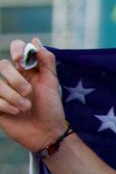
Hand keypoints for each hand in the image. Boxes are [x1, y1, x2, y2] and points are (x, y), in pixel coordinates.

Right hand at [0, 38, 66, 152]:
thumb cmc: (52, 108)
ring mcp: (3, 92)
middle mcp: (12, 78)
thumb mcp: (52, 83)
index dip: (16, 49)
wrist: (48, 133)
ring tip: (26, 107)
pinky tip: (15, 112)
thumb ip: (46, 61)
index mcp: (27, 70)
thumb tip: (35, 41)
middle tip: (29, 93)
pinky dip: (5, 105)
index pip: (16, 48)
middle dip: (16, 80)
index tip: (21, 60)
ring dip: (13, 96)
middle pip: (2, 65)